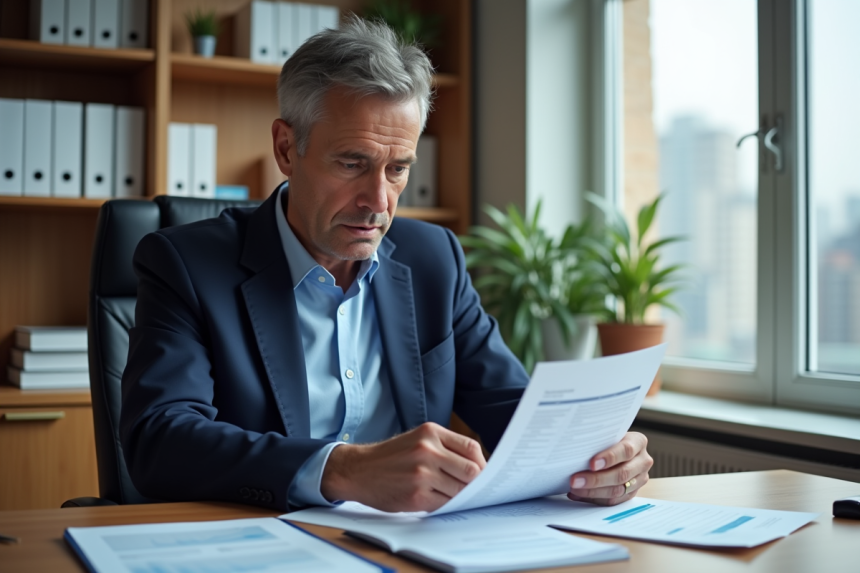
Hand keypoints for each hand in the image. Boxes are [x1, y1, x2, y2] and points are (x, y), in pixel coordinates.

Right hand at [320, 422, 485, 511]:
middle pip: (471, 471)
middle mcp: (428, 450)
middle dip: (475, 483)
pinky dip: (446, 505)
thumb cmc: (391, 457)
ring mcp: (422, 473)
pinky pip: (445, 504)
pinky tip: (439, 500)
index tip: (483, 473)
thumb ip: (445, 448)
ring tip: (452, 495)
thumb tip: (477, 468)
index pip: (471, 448)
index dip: (482, 463)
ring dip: (460, 496)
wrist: (358, 470)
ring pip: (460, 490)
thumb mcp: (417, 440)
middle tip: (474, 489)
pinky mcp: (416, 495)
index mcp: (431, 432)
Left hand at [568, 432, 652, 505]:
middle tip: (575, 480)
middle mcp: (643, 461)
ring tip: (574, 489)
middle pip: (622, 474)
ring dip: (592, 492)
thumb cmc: (607, 439)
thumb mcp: (606, 435)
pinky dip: (594, 498)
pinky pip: (613, 500)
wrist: (617, 449)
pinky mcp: (632, 493)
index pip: (626, 450)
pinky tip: (578, 494)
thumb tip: (575, 454)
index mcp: (638, 442)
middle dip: (596, 479)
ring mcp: (640, 479)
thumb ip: (598, 442)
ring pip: (617, 490)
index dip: (609, 457)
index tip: (592, 464)